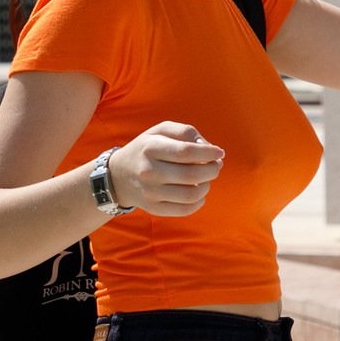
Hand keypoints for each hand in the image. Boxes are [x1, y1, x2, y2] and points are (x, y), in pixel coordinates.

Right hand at [108, 122, 224, 216]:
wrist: (119, 175)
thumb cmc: (147, 148)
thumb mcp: (160, 130)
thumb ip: (185, 132)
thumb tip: (208, 147)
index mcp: (151, 148)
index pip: (186, 152)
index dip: (209, 153)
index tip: (220, 152)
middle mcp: (149, 172)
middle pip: (191, 175)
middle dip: (212, 170)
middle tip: (216, 165)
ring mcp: (151, 193)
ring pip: (191, 194)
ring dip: (207, 185)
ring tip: (206, 178)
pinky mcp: (154, 208)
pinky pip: (185, 210)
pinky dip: (199, 201)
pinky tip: (198, 192)